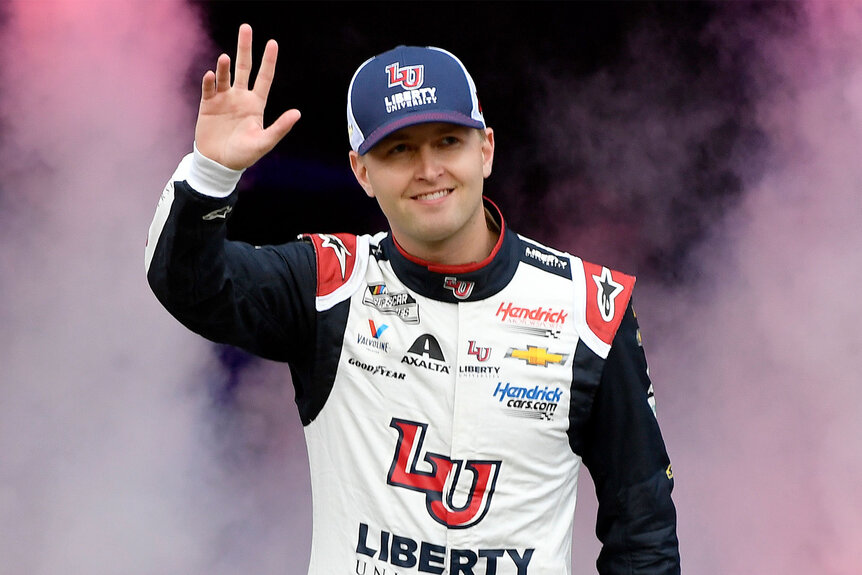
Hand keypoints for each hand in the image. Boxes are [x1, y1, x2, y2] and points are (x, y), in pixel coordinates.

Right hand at [194, 24, 300, 169]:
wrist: (219, 163)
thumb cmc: (244, 155)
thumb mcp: (264, 142)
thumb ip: (280, 127)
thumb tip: (297, 113)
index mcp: (256, 104)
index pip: (264, 78)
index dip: (268, 61)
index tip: (272, 43)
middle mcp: (240, 97)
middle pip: (244, 67)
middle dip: (245, 48)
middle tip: (245, 28)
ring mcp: (223, 99)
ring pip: (225, 76)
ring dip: (225, 66)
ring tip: (224, 58)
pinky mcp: (208, 104)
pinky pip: (209, 88)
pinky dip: (210, 81)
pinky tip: (212, 74)